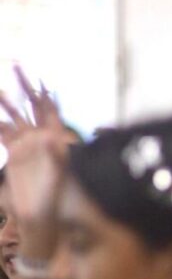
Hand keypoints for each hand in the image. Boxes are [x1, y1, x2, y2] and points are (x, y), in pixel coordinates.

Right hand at [0, 66, 67, 251]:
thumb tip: (51, 136)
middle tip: (17, 63)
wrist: (41, 215)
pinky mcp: (15, 152)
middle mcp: (43, 138)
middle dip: (26, 86)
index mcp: (57, 140)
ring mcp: (28, 144)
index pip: (52, 112)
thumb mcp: (58, 177)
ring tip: (0, 89)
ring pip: (16, 115)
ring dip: (7, 100)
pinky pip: (4, 130)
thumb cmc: (55, 199)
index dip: (47, 93)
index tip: (40, 75)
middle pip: (33, 106)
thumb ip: (55, 156)